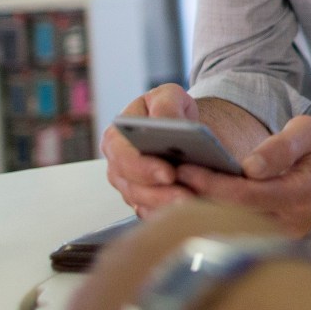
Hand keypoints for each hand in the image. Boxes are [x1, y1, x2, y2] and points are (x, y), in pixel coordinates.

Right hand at [101, 83, 198, 217]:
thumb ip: (166, 106)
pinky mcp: (144, 201)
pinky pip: (153, 213)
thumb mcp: (169, 96)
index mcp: (117, 138)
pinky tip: (189, 211)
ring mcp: (129, 186)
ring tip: (193, 205)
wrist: (180, 126)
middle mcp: (119, 166)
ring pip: (143, 204)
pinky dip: (170, 214)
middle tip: (185, 196)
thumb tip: (169, 122)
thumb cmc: (169, 110)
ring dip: (167, 206)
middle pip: (133, 187)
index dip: (144, 167)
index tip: (169, 173)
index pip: (124, 156)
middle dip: (160, 193)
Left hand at [176, 115, 310, 234]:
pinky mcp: (275, 235)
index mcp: (300, 195)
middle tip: (163, 179)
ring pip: (231, 226)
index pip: (244, 195)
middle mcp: (290, 222)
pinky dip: (213, 213)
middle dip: (195, 198)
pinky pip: (238, 227)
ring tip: (168, 187)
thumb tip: (249, 165)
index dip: (211, 183)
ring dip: (200, 208)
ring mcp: (282, 233)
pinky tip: (189, 197)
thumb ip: (281, 147)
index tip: (184, 168)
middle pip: (231, 217)